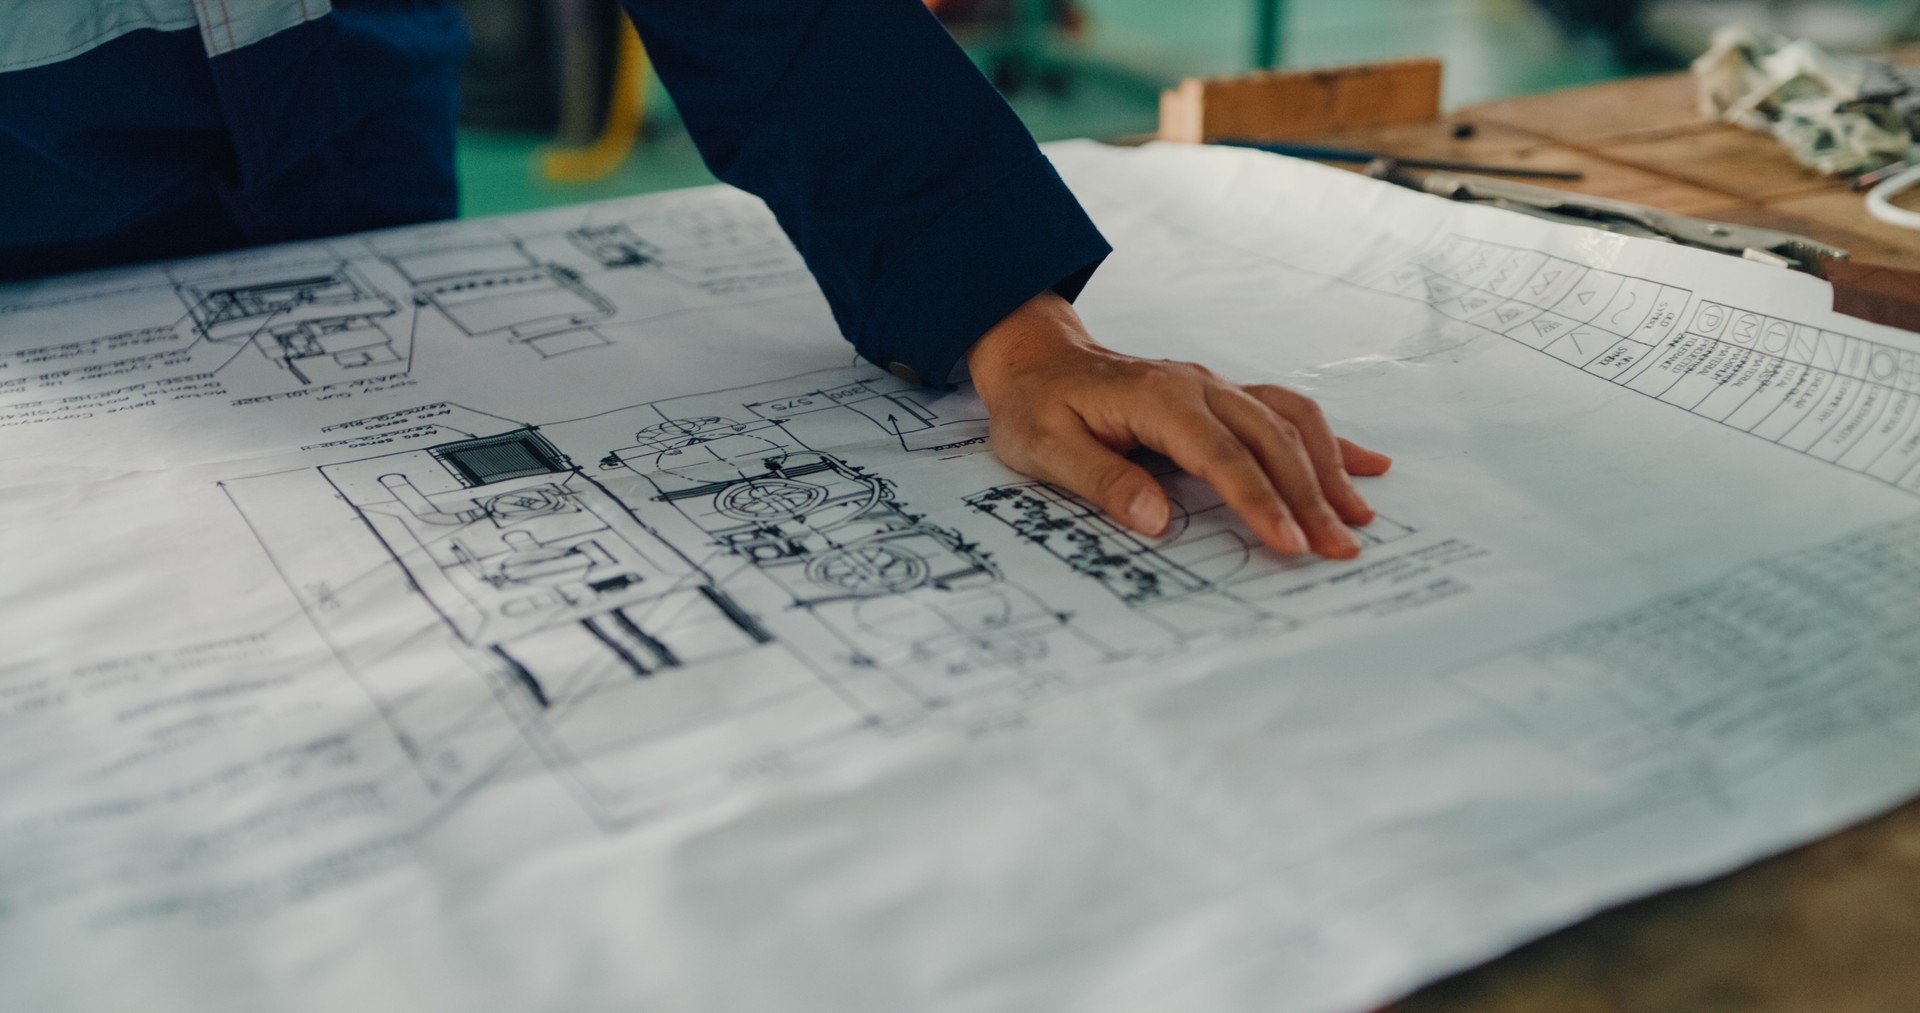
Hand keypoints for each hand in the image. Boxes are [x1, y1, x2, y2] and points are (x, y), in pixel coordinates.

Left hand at [965, 291, 1391, 559]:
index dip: (1259, 500)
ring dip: (1328, 469)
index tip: (1289, 542)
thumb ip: (1101, 481)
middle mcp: (1198, 386)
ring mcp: (1215, 387)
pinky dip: (1329, 440)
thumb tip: (1156, 519)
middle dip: (1310, 497)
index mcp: (1157, 398)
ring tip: (1360, 518)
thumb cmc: (1037, 407)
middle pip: (1270, 440)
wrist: (1038, 359)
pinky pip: (1286, 411)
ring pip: (1289, 422)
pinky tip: (1367, 465)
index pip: (1221, 455)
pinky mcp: (1223, 397)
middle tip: (1339, 549)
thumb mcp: (1045, 448)